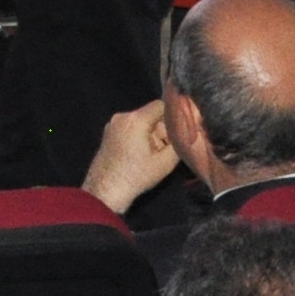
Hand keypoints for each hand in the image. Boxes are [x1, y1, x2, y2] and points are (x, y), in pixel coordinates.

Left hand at [82, 100, 180, 214]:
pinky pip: (130, 128)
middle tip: (167, 148)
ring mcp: (113, 124)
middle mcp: (122, 116)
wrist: (106, 190)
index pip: (161, 105)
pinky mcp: (109, 133)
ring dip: (151, 134)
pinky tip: (142, 155)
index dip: (174, 116)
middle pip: (151, 115)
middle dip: (162, 129)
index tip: (181, 130)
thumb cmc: (136, 176)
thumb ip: (179, 142)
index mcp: (135, 119)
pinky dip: (140, 137)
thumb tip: (188, 132)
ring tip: (154, 155)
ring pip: (141, 122)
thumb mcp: (165, 162)